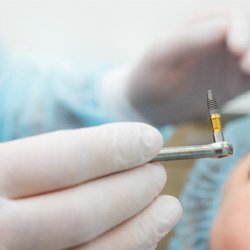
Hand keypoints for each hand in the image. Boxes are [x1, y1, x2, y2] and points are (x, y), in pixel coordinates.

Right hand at [0, 123, 181, 249]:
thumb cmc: (6, 182)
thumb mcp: (17, 159)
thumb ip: (63, 154)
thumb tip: (128, 146)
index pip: (62, 159)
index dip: (113, 148)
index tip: (152, 139)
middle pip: (80, 212)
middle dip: (132, 190)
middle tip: (158, 174)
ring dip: (141, 229)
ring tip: (169, 208)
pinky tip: (143, 234)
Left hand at [126, 8, 249, 124]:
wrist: (148, 106)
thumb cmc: (148, 76)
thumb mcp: (160, 56)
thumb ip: (188, 40)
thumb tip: (224, 25)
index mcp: (200, 25)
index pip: (233, 16)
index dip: (242, 29)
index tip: (237, 49)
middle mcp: (219, 41)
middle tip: (246, 68)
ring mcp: (228, 63)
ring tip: (249, 77)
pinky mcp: (233, 84)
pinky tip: (249, 83)